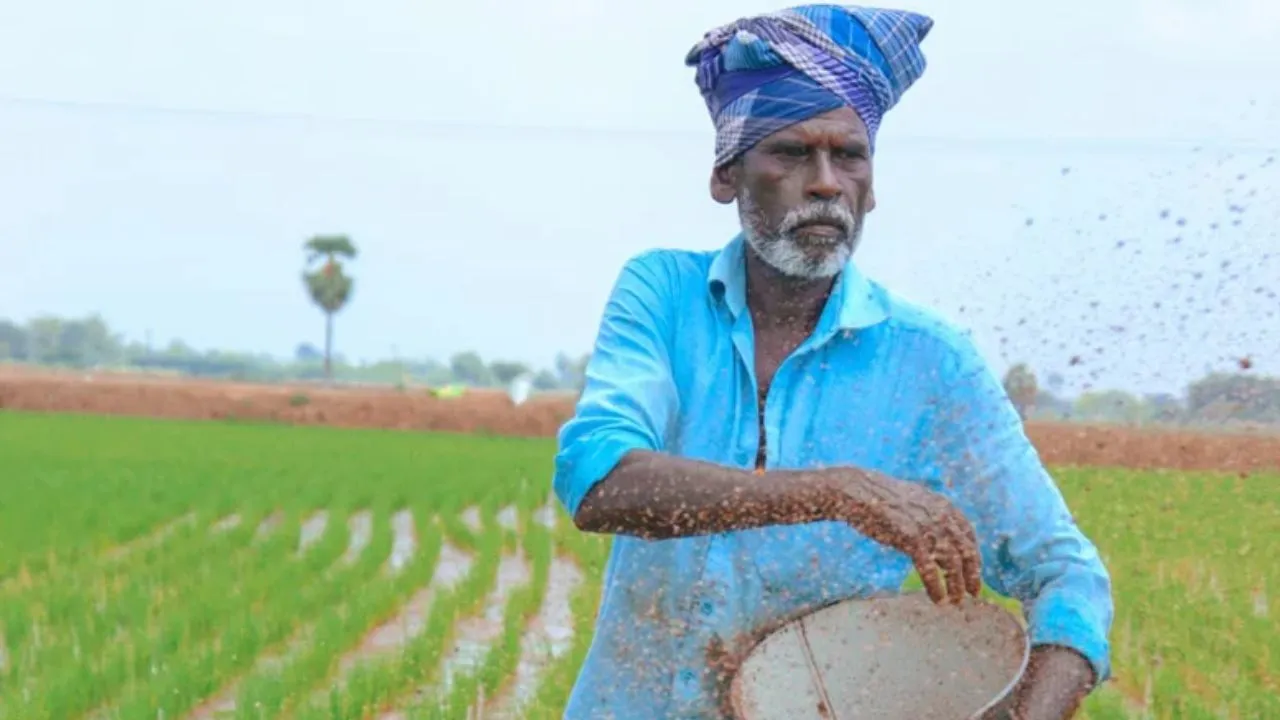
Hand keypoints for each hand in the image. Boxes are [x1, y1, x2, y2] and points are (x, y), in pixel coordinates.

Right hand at [827, 469, 981, 604]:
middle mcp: (940, 516)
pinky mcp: (911, 538)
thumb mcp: (915, 503)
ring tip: (954, 601)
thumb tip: (942, 538)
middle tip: (973, 593)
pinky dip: (936, 587)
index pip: (968, 535)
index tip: (975, 573)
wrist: (858, 491)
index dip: (974, 557)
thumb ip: (932, 517)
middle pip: (966, 551)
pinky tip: (937, 599)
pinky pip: (930, 569)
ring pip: (951, 563)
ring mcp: (926, 527)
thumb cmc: (881, 499)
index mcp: (943, 506)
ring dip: (956, 585)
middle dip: (972, 575)